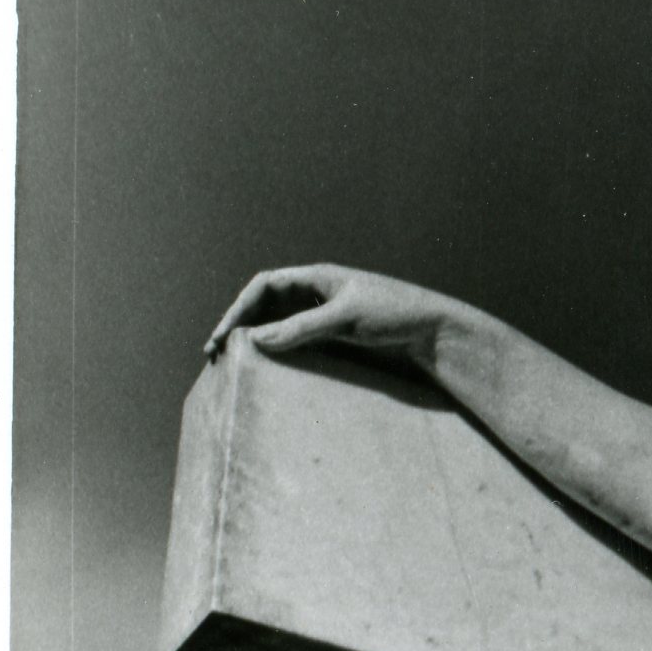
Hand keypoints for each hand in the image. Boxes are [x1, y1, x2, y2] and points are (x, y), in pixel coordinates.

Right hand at [204, 264, 453, 370]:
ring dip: (257, 344)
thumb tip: (256, 340)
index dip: (239, 308)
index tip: (223, 335)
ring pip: (280, 328)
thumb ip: (302, 328)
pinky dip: (280, 357)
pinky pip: (300, 346)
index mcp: (317, 278)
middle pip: (267, 307)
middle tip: (215, 354)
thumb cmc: (397, 314)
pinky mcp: (340, 343)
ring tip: (234, 365)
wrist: (436, 335)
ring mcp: (328, 320)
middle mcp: (318, 295)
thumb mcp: (346, 318)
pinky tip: (270, 373)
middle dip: (240, 327)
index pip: (265, 287)